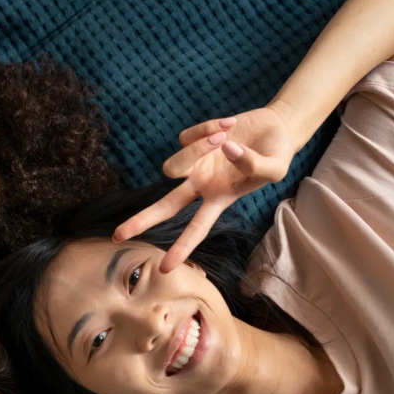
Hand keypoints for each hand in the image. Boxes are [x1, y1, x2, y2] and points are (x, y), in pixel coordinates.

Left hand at [113, 106, 295, 271]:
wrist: (273, 129)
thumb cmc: (274, 155)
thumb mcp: (275, 168)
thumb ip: (254, 166)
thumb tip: (225, 150)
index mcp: (220, 199)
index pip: (197, 228)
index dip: (182, 248)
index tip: (165, 269)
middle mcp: (201, 185)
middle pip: (165, 206)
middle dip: (142, 220)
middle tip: (117, 236)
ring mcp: (194, 164)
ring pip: (173, 166)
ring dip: (197, 149)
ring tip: (225, 136)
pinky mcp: (192, 140)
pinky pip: (187, 137)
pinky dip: (208, 128)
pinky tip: (229, 124)